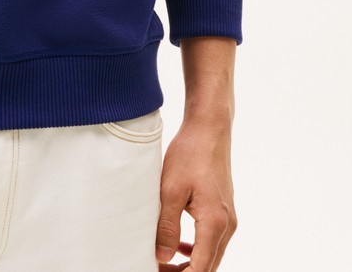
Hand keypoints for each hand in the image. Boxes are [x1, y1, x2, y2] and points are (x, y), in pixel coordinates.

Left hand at [155, 115, 236, 271]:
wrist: (209, 129)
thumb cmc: (189, 154)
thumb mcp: (170, 190)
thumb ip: (167, 227)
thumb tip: (163, 257)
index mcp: (215, 223)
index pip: (201, 269)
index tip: (157, 271)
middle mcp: (227, 225)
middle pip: (208, 266)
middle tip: (157, 268)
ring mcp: (229, 218)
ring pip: (211, 255)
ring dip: (190, 263)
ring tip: (164, 260)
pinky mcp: (225, 210)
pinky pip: (213, 240)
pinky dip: (197, 248)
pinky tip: (180, 245)